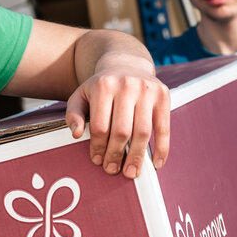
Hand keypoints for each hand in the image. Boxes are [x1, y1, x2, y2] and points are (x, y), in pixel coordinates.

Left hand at [65, 61, 169, 179]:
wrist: (126, 64)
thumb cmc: (102, 87)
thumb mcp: (81, 95)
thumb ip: (73, 114)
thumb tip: (75, 133)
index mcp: (104, 86)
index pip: (100, 125)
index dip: (98, 147)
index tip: (98, 160)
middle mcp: (127, 85)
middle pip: (121, 131)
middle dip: (116, 155)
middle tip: (112, 169)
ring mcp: (147, 89)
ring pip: (142, 132)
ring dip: (136, 156)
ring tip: (131, 171)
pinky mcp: (163, 95)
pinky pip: (163, 127)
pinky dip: (161, 148)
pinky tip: (156, 163)